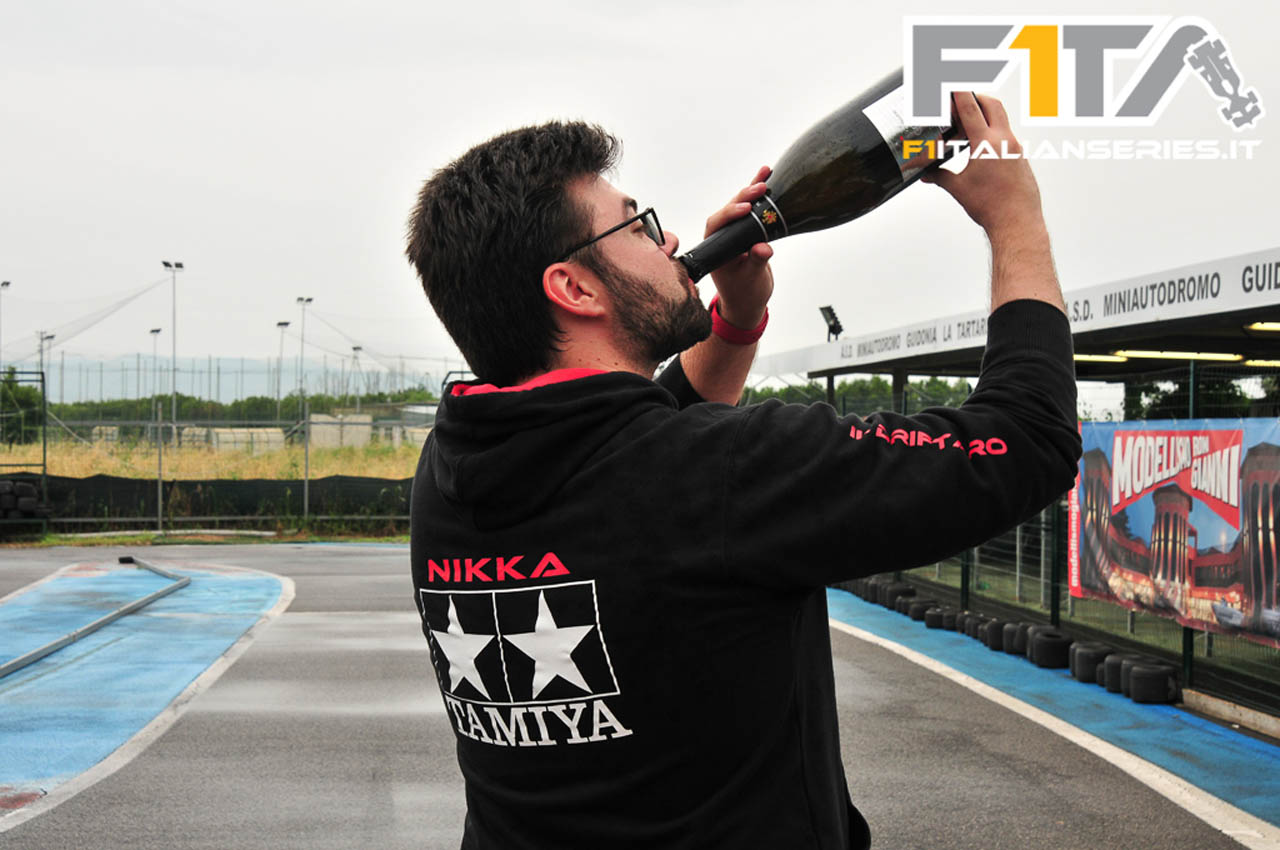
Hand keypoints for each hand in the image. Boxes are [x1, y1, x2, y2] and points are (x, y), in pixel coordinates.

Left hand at [704, 165, 774, 328]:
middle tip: (759, 188)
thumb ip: (756, 263)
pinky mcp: (747, 231)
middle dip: (744, 197)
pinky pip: (752, 210)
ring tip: (765, 173)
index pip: (716, 224)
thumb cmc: (744, 294)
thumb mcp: (752, 279)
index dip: (729, 213)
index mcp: (714, 248)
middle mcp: (721, 237)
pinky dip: (760, 196)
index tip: (745, 209)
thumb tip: (763, 249)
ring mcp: (734, 233)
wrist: (748, 302)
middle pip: (729, 210)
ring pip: (741, 205)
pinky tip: (767, 177)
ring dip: (752, 189)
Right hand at [922, 93, 1044, 240]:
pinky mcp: (1021, 158)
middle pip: (991, 104)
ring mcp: (1015, 148)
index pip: (970, 108)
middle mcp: (1004, 140)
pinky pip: (1005, 137)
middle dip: (976, 97)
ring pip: (1000, 120)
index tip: (953, 80)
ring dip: (984, 117)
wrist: (1017, 222)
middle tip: (961, 99)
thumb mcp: (959, 189)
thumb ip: (940, 176)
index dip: (959, 92)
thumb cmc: (993, 207)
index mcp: (986, 143)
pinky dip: (992, 134)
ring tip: (967, 130)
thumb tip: (927, 173)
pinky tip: (980, 151)